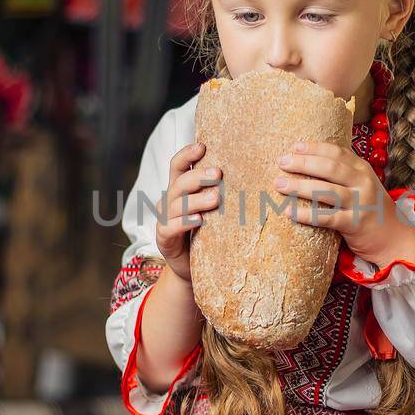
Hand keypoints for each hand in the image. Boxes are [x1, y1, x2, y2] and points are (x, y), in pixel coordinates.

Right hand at [155, 142, 220, 283]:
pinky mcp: (164, 239)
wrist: (193, 267)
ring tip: (215, 198)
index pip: (177, 165)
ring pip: (177, 204)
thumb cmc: (207, 234)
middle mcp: (169, 201)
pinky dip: (184, 222)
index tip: (203, 146)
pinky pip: (171, 227)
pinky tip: (199, 220)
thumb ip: (219, 191)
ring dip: (196, 199)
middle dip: (198, 176)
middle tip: (219, 173)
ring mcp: (164, 220)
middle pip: (179, 183)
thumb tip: (250, 171)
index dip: (187, 154)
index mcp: (179, 189)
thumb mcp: (214, 210)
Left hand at [274, 142, 414, 266]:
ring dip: (300, 186)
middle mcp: (363, 183)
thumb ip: (344, 173)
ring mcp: (360, 203)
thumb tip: (308, 162)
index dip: (314, 148)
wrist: (394, 238)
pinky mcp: (355, 224)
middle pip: (329, 168)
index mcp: (363, 170)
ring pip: (326, 191)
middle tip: (281, 162)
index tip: (294, 147)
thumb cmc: (371, 210)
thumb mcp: (363, 185)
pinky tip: (289, 212)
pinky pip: (326, 217)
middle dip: (303, 163)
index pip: (336, 152)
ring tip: (279, 184)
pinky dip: (306, 214)